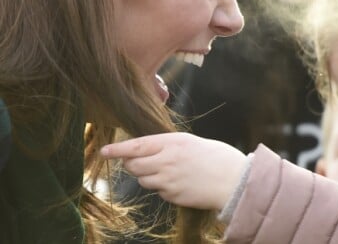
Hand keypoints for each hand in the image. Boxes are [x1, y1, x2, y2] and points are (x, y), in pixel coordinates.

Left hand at [101, 132, 246, 209]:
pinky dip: (163, 186)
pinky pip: (159, 191)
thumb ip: (168, 145)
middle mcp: (167, 160)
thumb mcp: (190, 142)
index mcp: (173, 142)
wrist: (233, 179)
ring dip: (148, 175)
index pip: (137, 145)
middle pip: (134, 165)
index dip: (118, 149)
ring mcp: (169, 180)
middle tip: (138, 160)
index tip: (104, 150)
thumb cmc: (215, 156)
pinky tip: (179, 181)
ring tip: (167, 170)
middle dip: (131, 163)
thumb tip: (146, 149)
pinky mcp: (173, 196)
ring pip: (143, 179)